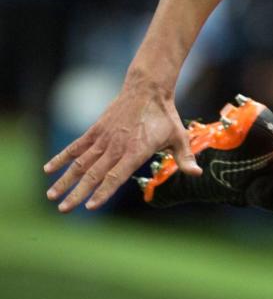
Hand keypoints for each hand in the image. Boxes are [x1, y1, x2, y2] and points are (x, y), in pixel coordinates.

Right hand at [44, 77, 200, 212]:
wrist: (148, 89)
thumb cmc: (165, 116)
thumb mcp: (179, 137)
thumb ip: (185, 158)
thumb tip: (197, 174)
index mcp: (135, 152)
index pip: (116, 177)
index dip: (103, 192)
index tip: (90, 207)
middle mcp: (116, 147)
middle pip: (93, 174)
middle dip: (77, 194)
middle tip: (63, 209)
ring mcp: (103, 138)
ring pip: (80, 163)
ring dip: (65, 180)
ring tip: (51, 196)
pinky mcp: (95, 130)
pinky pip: (76, 146)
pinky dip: (62, 158)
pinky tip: (49, 170)